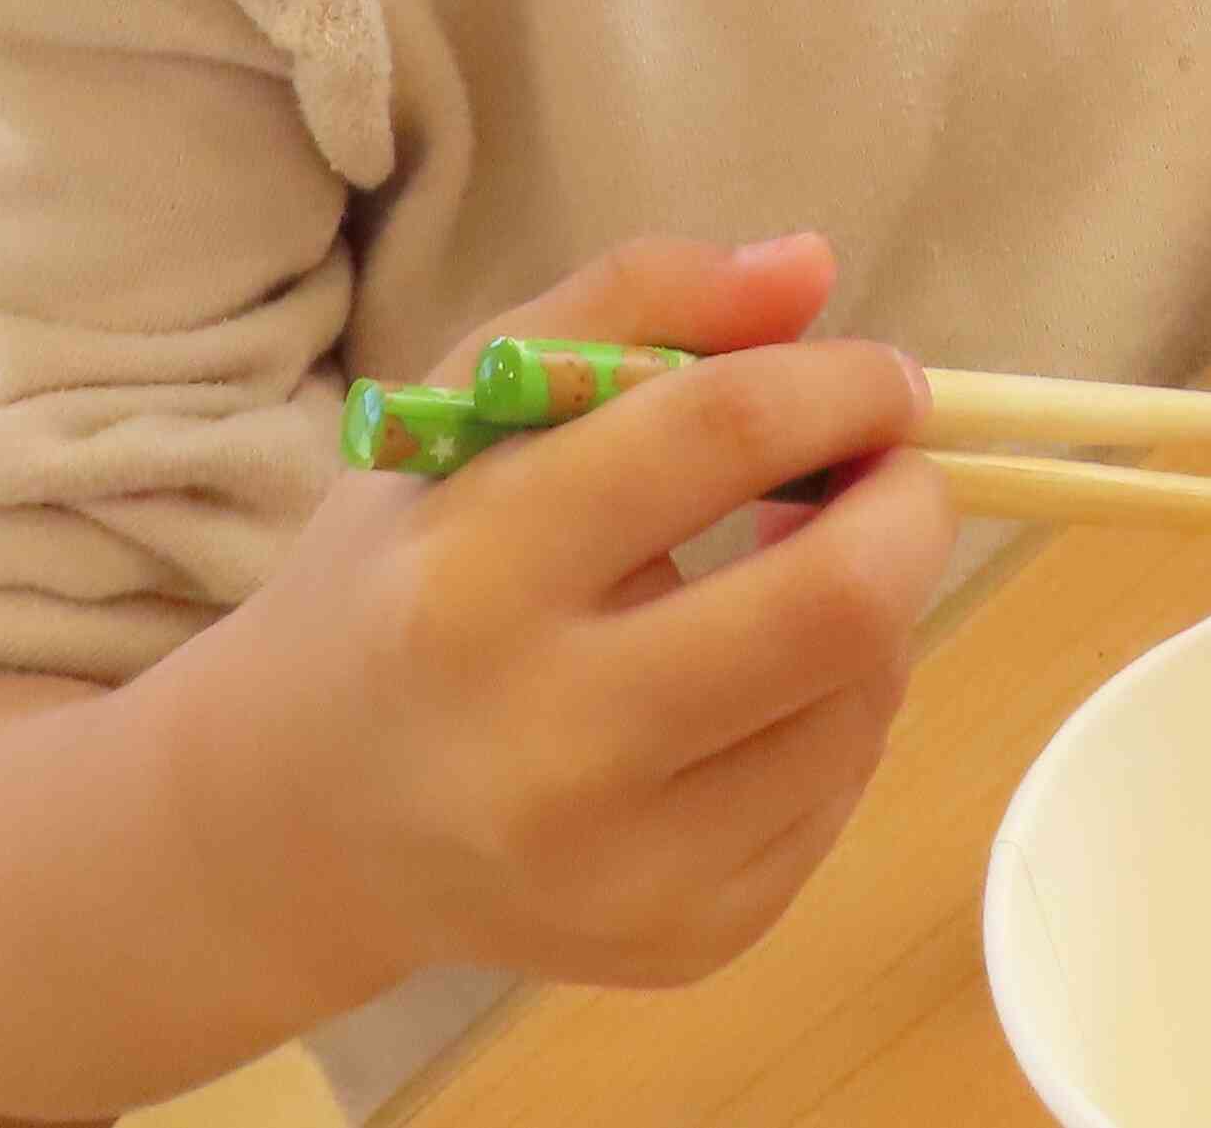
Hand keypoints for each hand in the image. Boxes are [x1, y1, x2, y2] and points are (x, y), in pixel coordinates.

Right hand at [160, 233, 949, 1000]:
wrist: (304, 817)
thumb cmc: (401, 574)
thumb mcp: (470, 406)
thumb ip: (634, 303)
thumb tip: (813, 269)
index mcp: (470, 579)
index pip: (716, 435)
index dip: (838, 384)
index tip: (878, 373)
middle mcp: (544, 745)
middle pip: (834, 604)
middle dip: (906, 505)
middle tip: (889, 467)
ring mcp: (622, 870)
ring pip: (863, 702)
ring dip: (878, 606)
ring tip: (806, 566)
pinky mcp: (685, 940)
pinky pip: (841, 794)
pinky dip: (838, 708)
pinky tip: (762, 677)